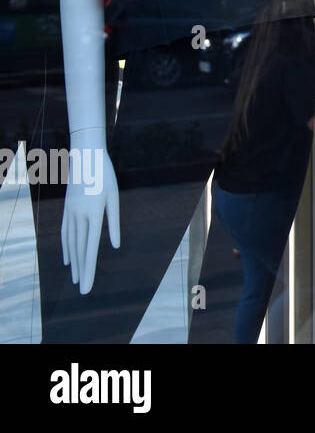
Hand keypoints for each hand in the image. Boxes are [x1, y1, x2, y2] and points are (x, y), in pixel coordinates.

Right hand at [60, 143, 119, 293]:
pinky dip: (67, 247)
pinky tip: (68, 258)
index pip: (92, 248)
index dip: (90, 269)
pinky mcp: (67, 209)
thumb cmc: (105, 176)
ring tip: (76, 277)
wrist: (86, 157)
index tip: (88, 285)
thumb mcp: (114, 197)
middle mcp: (80, 217)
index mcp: (94, 215)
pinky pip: (65, 232)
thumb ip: (114, 222)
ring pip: (71, 242)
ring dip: (74, 261)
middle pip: (80, 249)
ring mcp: (70, 213)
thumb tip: (115, 245)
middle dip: (82, 271)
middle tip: (82, 289)